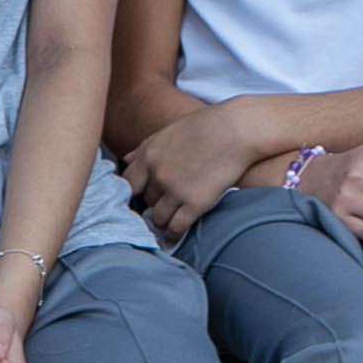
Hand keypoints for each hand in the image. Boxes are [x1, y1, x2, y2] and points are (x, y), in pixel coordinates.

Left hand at [119, 100, 250, 239]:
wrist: (238, 129)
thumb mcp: (170, 131)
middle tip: (163, 207)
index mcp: (149, 155)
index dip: (131, 194)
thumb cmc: (207, 125)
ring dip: (163, 222)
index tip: (139, 199)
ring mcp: (176, 190)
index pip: (128, 184)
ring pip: (158, 218)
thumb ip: (145, 146)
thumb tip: (125, 159)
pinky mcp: (195, 203)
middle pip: (146, 201)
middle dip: (153, 205)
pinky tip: (174, 237)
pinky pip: (176, 227)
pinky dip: (173, 235)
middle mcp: (158, 173)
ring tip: (169, 222)